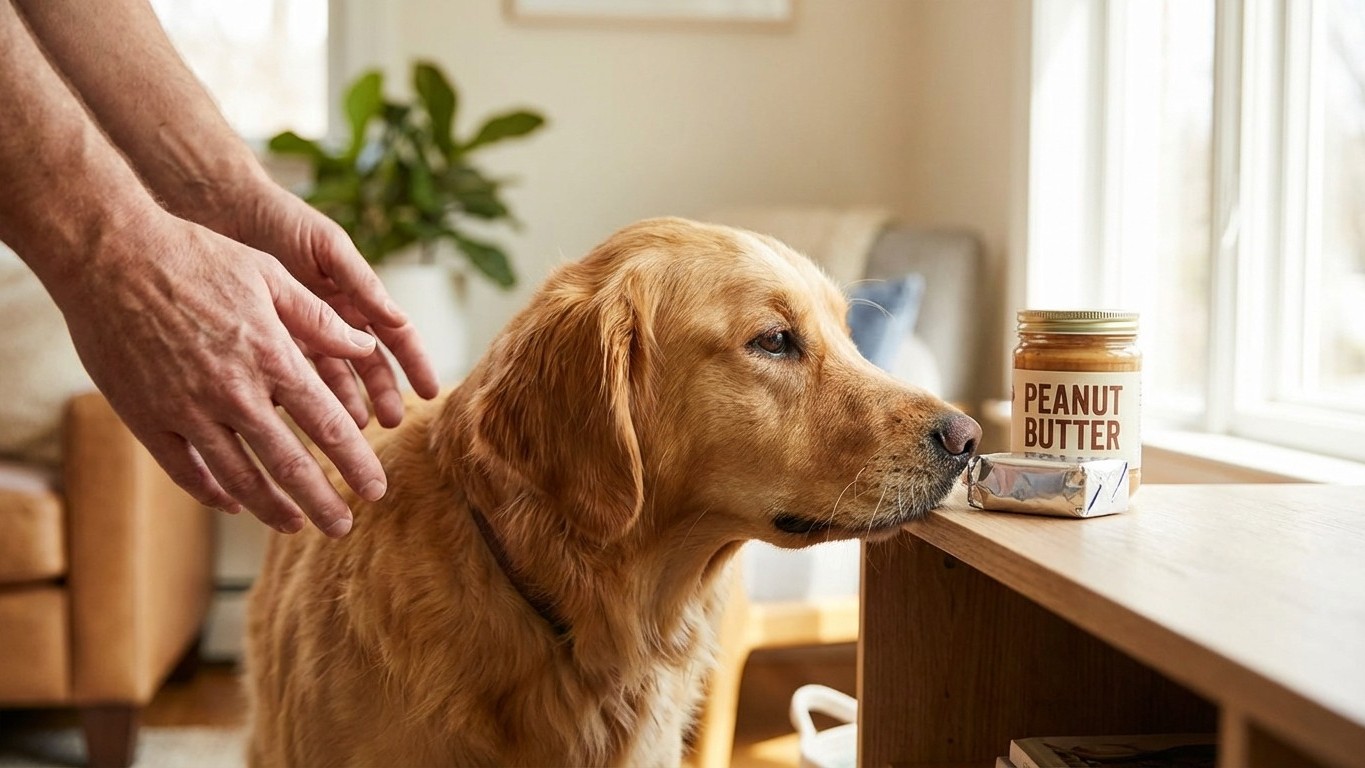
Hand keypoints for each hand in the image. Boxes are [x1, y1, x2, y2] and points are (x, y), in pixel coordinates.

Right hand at [57, 210, 394, 536]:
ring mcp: (187, 410)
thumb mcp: (269, 276)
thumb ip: (319, 319)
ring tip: (297, 525)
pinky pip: (185, 471)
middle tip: (345, 527)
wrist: (109, 255)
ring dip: (272, 508)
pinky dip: (213, 494)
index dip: (356, 463)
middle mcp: (234, 392)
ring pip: (238, 479)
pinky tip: (234, 504)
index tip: (376, 489)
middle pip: (289, 464)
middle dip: (322, 502)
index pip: (329, 425)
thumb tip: (366, 346)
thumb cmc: (196, 256)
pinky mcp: (146, 419)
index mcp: (272, 357)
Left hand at [218, 181, 440, 425]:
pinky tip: (306, 414)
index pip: (395, 335)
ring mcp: (303, 332)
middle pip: (367, 364)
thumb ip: (361, 282)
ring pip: (332, 376)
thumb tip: (398, 318)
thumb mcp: (328, 247)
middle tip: (391, 421)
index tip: (428, 391)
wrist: (223, 210)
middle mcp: (334, 318)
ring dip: (346, 402)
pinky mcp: (269, 341)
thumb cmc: (282, 220)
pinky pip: (290, 374)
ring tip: (353, 426)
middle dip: (382, 392)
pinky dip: (300, 395)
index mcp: (356, 295)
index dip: (414, 363)